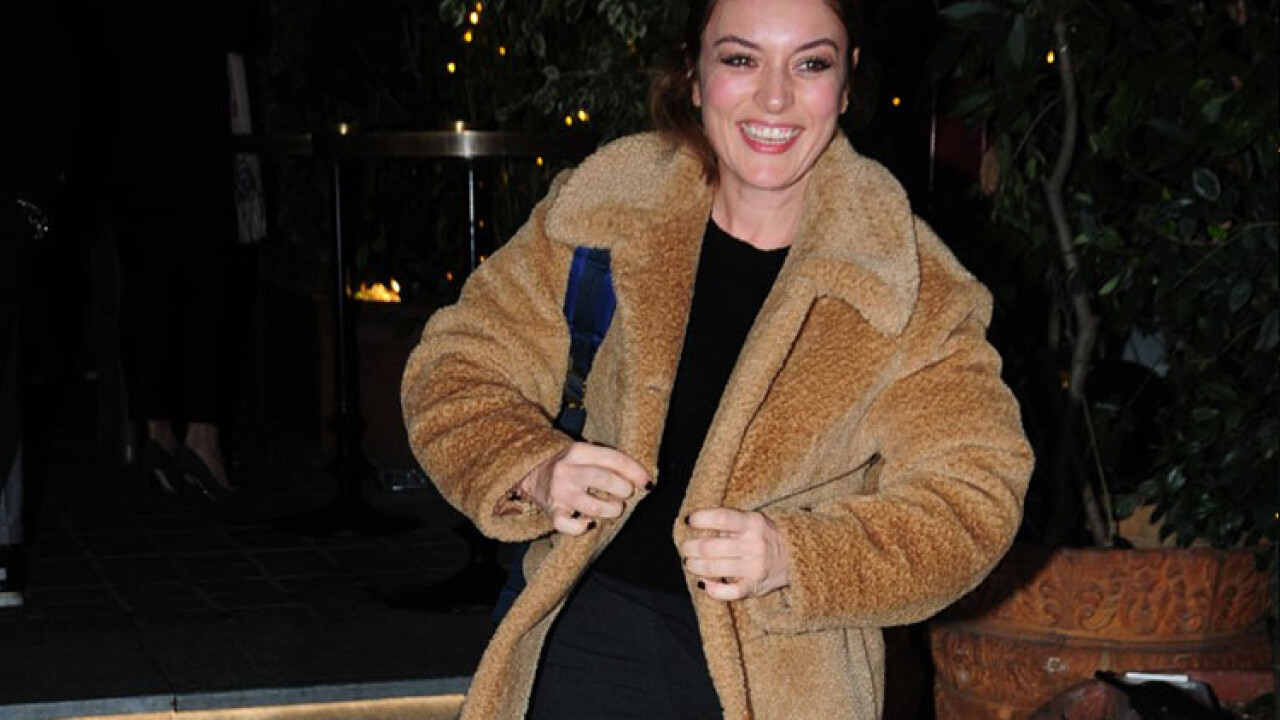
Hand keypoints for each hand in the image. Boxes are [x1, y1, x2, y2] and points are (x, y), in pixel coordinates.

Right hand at [519, 443, 651, 535]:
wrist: (533, 473)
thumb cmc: (572, 467)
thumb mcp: (587, 456)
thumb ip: (611, 463)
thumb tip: (643, 481)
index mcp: (579, 451)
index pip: (614, 459)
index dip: (635, 472)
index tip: (647, 483)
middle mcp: (567, 470)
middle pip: (604, 479)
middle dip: (623, 489)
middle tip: (626, 494)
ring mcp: (559, 491)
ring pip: (593, 505)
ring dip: (611, 510)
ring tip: (614, 508)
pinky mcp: (552, 511)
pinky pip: (567, 525)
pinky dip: (581, 527)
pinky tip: (589, 523)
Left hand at [680, 508, 790, 600]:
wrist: (795, 556)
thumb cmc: (765, 536)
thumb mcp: (752, 520)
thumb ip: (730, 521)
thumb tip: (695, 524)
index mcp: (752, 524)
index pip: (722, 518)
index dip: (700, 519)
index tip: (688, 521)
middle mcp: (753, 545)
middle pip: (710, 547)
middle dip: (690, 548)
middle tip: (685, 548)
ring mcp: (754, 567)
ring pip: (714, 569)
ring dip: (695, 566)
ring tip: (690, 563)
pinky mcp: (754, 586)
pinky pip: (729, 592)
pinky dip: (712, 589)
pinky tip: (704, 584)